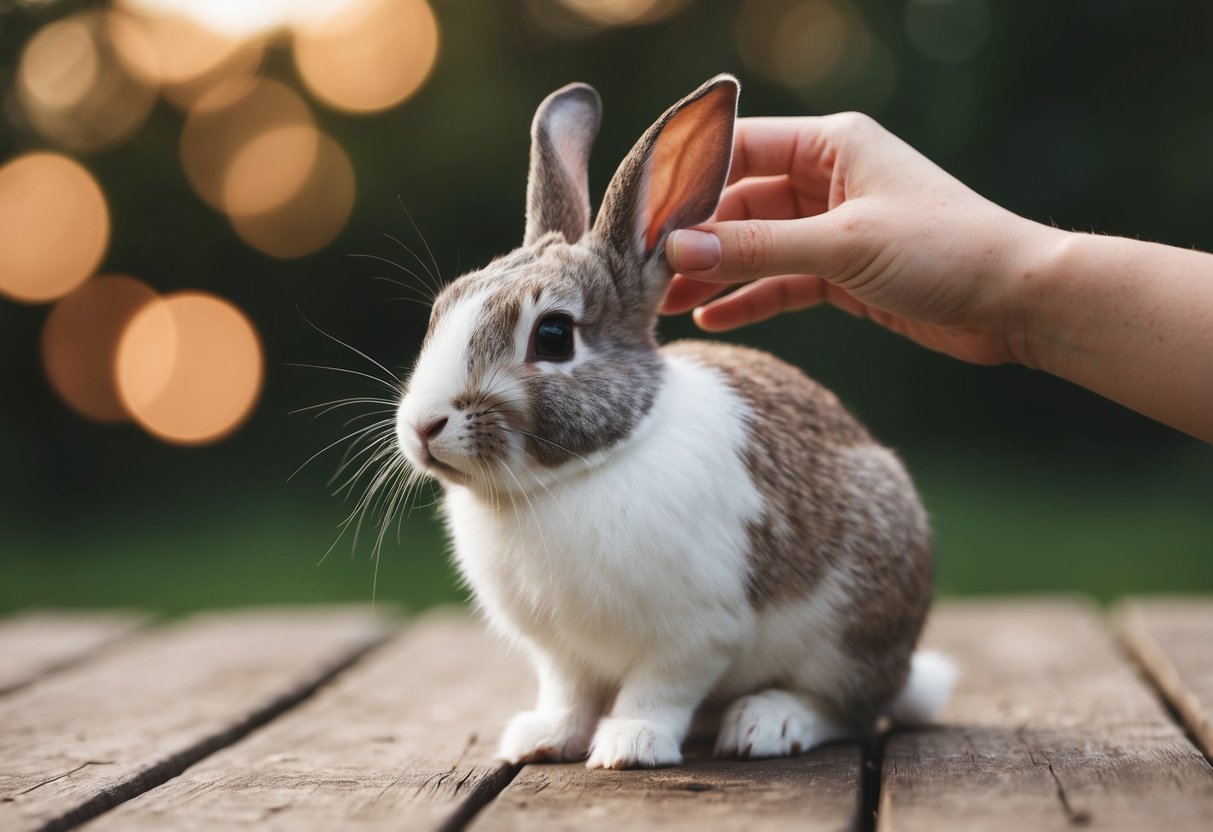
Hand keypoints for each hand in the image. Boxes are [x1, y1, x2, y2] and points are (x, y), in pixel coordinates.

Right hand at [662, 113, 1056, 365]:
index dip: (686, 180)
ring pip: (755, 246)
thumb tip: (678, 252)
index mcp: (830, 145)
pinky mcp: (843, 271)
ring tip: (665, 303)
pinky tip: (713, 317)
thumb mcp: (843, 245)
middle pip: (738, 203)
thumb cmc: (944, 250)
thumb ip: (757, 250)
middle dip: (694, 237)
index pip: (737, 148)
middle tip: (643, 271)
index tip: (638, 215)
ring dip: (714, 272)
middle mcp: (827, 179)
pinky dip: (749, 298)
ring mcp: (833, 227)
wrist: (1016, 302)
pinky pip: (780, 280)